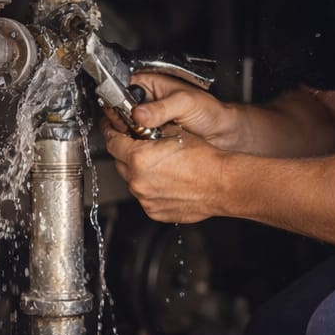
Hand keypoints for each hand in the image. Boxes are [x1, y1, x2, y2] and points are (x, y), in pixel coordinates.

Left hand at [101, 119, 226, 222]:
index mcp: (139, 158)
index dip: (111, 131)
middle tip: (141, 146)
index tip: (112, 128)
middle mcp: (138, 180)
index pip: (112, 141)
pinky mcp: (154, 211)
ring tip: (160, 166)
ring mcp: (145, 199)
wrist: (223, 185)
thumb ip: (150, 128)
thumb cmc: (204, 160)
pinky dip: (151, 188)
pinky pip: (145, 197)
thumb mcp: (175, 132)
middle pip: (120, 162)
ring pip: (132, 181)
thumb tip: (138, 123)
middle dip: (127, 153)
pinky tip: (167, 181)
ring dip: (139, 172)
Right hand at [118, 73, 237, 149]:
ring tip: (146, 138)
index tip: (123, 114)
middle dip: (124, 122)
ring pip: (127, 129)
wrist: (222, 133)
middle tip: (135, 129)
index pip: (122, 88)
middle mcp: (145, 101)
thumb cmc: (209, 111)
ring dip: (132, 136)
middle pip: (120, 111)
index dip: (118, 101)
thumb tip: (140, 114)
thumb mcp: (184, 103)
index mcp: (148, 84)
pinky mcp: (152, 138)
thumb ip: (162, 108)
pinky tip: (150, 147)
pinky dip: (141, 146)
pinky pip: (138, 143)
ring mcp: (147, 121)